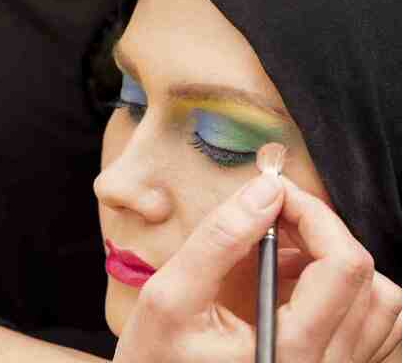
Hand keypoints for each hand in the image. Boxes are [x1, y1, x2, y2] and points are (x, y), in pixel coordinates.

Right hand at [113, 174, 401, 362]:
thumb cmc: (159, 353)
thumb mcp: (170, 294)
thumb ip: (218, 239)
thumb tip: (266, 190)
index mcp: (286, 352)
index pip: (340, 267)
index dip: (314, 215)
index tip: (276, 194)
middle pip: (363, 279)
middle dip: (319, 228)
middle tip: (274, 214)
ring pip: (378, 300)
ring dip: (334, 256)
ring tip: (286, 250)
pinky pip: (371, 321)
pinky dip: (342, 284)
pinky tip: (299, 278)